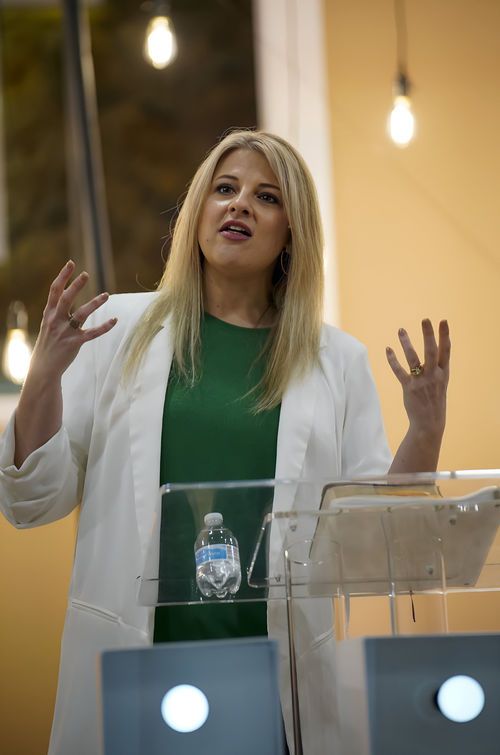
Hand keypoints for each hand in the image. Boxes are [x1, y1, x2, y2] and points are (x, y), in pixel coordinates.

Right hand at [29, 260, 116, 381]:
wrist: (44, 367)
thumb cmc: (49, 343)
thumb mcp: (48, 323)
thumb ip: (57, 309)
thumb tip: (66, 292)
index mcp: (49, 313)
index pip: (55, 290)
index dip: (63, 276)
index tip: (71, 263)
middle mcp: (56, 320)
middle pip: (66, 298)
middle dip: (75, 285)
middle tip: (86, 274)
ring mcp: (65, 332)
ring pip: (81, 314)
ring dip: (94, 303)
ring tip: (106, 295)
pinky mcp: (75, 343)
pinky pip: (92, 333)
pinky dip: (104, 326)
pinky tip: (114, 320)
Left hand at [386, 319, 450, 438]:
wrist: (429, 423)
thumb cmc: (435, 402)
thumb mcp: (441, 384)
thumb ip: (438, 369)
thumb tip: (435, 354)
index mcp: (444, 373)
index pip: (446, 350)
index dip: (444, 335)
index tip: (443, 321)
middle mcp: (434, 375)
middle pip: (432, 351)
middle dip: (428, 334)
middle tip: (425, 319)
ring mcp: (421, 381)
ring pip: (413, 358)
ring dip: (406, 343)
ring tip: (401, 330)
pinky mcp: (409, 388)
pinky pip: (399, 371)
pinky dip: (392, 359)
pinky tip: (388, 349)